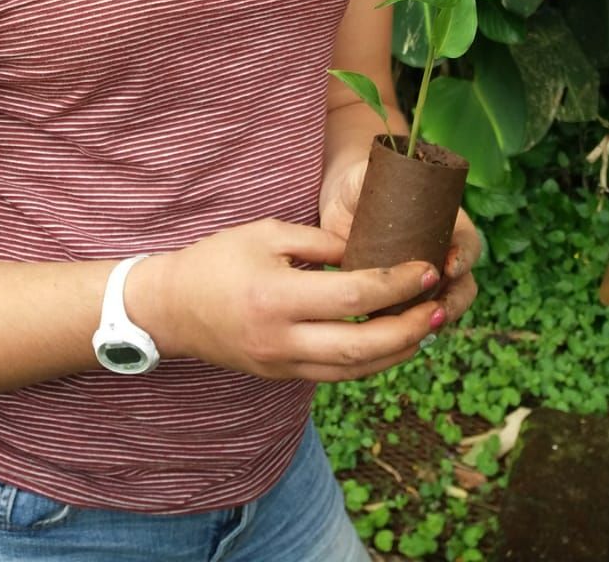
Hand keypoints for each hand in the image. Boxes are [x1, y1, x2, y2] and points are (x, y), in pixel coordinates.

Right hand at [129, 218, 453, 383]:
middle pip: (362, 346)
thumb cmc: (217, 260)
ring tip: (425, 325)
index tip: (424, 267)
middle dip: (409, 328)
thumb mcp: (266, 234)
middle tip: (438, 305)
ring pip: (354, 370)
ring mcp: (281, 364)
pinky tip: (391, 342)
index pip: (353, 296)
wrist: (170, 308)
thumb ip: (319, 242)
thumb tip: (368, 249)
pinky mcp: (281, 375)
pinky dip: (369, 362)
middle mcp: (282, 339)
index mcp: (278, 298)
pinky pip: (335, 375)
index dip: (395, 284)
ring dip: (396, 352)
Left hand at [320, 163, 479, 327]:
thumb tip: (364, 185)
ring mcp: (422, 278)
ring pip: (442, 307)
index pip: (467, 241)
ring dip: (436, 320)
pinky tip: (394, 335)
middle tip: (438, 310)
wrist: (346, 200)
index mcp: (445, 221)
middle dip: (455, 301)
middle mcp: (440, 253)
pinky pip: (414, 319)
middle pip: (463, 284)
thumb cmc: (362, 181)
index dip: (464, 256)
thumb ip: (371, 174)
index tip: (449, 266)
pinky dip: (410, 329)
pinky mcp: (399, 296)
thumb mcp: (368, 174)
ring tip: (422, 328)